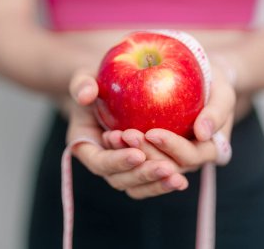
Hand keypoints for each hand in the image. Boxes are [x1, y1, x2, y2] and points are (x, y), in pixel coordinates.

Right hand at [67, 70, 188, 198]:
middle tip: (165, 167)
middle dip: (142, 175)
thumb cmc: (97, 82)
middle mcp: (103, 161)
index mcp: (85, 144)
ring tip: (177, 178)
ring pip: (137, 187)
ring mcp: (122, 166)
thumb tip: (86, 94)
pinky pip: (150, 180)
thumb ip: (82, 85)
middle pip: (120, 180)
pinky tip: (181, 180)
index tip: (137, 153)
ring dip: (156, 184)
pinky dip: (164, 182)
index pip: (99, 162)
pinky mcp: (140, 165)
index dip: (117, 161)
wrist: (109, 90)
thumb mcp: (86, 78)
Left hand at [103, 61, 235, 172]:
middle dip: (146, 154)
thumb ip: (217, 111)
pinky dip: (122, 153)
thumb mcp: (223, 92)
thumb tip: (203, 133)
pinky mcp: (153, 150)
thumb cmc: (215, 84)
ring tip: (113, 137)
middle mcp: (188, 159)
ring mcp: (169, 156)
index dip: (172, 147)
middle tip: (127, 135)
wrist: (202, 80)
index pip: (190, 157)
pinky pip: (136, 160)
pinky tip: (109, 137)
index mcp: (209, 150)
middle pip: (165, 167)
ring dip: (129, 158)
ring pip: (147, 169)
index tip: (152, 132)